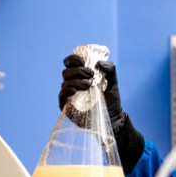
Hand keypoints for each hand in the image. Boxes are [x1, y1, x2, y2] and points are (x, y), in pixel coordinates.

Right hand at [57, 56, 143, 172]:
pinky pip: (62, 94)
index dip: (73, 59)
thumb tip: (98, 63)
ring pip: (65, 82)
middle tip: (91, 75)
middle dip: (78, 71)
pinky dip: (67, 90)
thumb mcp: (113, 83)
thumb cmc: (111, 100)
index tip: (83, 61)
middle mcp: (73, 83)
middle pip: (66, 71)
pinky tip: (75, 91)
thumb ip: (110, 70)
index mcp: (81, 75)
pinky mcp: (66, 105)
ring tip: (89, 86)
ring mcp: (69, 95)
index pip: (70, 63)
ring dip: (76, 81)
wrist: (111, 117)